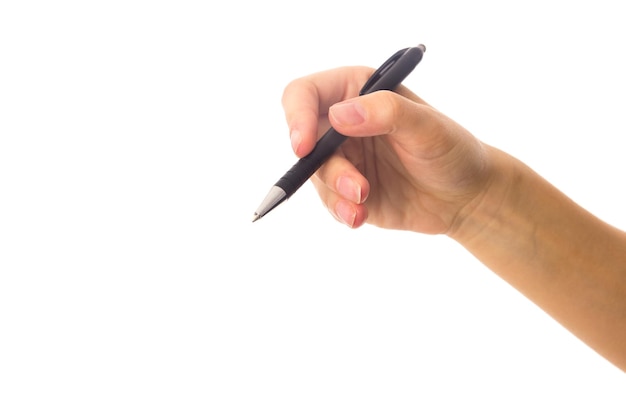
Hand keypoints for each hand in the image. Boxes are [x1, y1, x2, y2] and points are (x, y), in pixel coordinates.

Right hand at [282, 66, 493, 232]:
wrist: (465, 197)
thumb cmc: (452, 151)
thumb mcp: (426, 126)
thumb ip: (386, 112)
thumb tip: (338, 116)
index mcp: (356, 92)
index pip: (305, 94)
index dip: (296, 116)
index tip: (304, 147)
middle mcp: (342, 123)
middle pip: (305, 141)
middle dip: (325, 168)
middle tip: (358, 188)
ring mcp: (343, 158)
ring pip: (314, 176)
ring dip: (335, 193)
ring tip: (364, 203)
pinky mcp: (346, 190)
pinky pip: (328, 201)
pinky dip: (340, 211)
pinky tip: (361, 216)